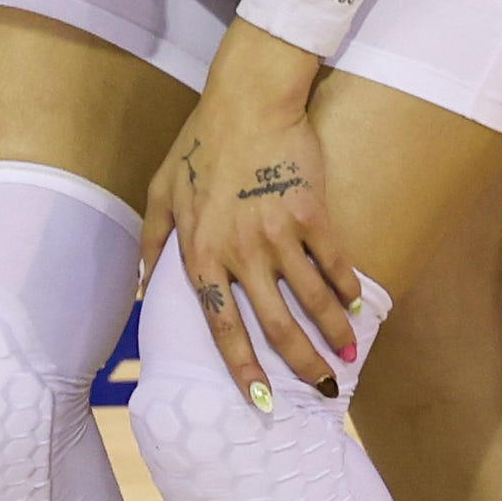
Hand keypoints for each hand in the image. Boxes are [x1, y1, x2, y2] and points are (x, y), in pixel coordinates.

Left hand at [145, 64, 362, 399]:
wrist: (248, 100)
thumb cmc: (200, 144)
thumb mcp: (160, 190)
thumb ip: (153, 242)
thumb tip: (145, 286)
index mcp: (199, 252)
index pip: (219, 325)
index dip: (241, 366)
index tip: (260, 400)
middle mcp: (238, 251)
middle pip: (273, 325)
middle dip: (301, 364)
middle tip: (323, 389)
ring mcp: (277, 233)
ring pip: (311, 300)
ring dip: (332, 333)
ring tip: (349, 353)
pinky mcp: (312, 213)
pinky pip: (335, 263)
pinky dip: (348, 289)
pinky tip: (356, 306)